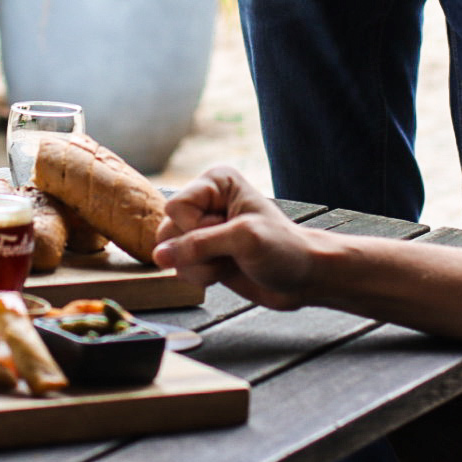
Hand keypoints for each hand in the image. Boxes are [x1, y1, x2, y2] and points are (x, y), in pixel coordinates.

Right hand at [153, 166, 315, 309]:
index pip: (176, 207)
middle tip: (229, 250)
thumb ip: (198, 245)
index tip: (227, 231)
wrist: (302, 278)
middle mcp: (204, 202)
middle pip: (167, 229)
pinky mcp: (202, 254)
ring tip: (229, 262)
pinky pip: (179, 268)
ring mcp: (201, 229)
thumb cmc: (283, 249)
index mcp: (214, 182)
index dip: (196, 228)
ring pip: (169, 252)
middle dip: (196, 251)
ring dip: (198, 266)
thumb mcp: (243, 240)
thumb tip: (158, 256)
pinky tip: (225, 271)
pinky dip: (200, 276)